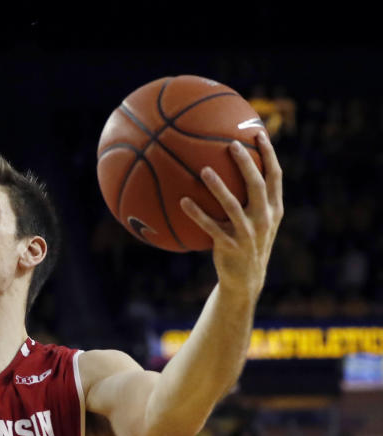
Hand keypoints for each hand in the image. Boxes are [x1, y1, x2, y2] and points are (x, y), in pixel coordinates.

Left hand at [180, 131, 283, 301]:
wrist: (245, 279)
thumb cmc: (247, 243)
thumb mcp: (257, 222)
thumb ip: (251, 199)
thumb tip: (230, 170)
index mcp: (273, 209)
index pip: (275, 176)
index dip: (269, 154)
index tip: (258, 133)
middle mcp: (264, 219)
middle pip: (257, 185)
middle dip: (246, 163)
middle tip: (232, 144)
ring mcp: (248, 233)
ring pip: (232, 205)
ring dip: (218, 186)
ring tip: (204, 170)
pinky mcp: (230, 245)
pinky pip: (211, 226)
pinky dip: (197, 214)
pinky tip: (183, 201)